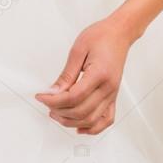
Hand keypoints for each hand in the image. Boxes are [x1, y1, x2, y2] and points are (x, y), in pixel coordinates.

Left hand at [34, 15, 136, 134]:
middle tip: (47, 103)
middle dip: (59, 111)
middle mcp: (109, 87)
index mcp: (100, 74)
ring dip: (72, 121)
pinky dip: (93, 128)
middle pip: (81, 111)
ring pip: (91, 120)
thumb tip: (54, 91)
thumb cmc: (102, 36)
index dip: (54, 100)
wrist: (120, 33)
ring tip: (58, 114)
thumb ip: (67, 74)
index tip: (42, 96)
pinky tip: (80, 127)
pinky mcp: (113, 96)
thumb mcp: (78, 50)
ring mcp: (113, 94)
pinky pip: (106, 120)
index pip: (74, 97)